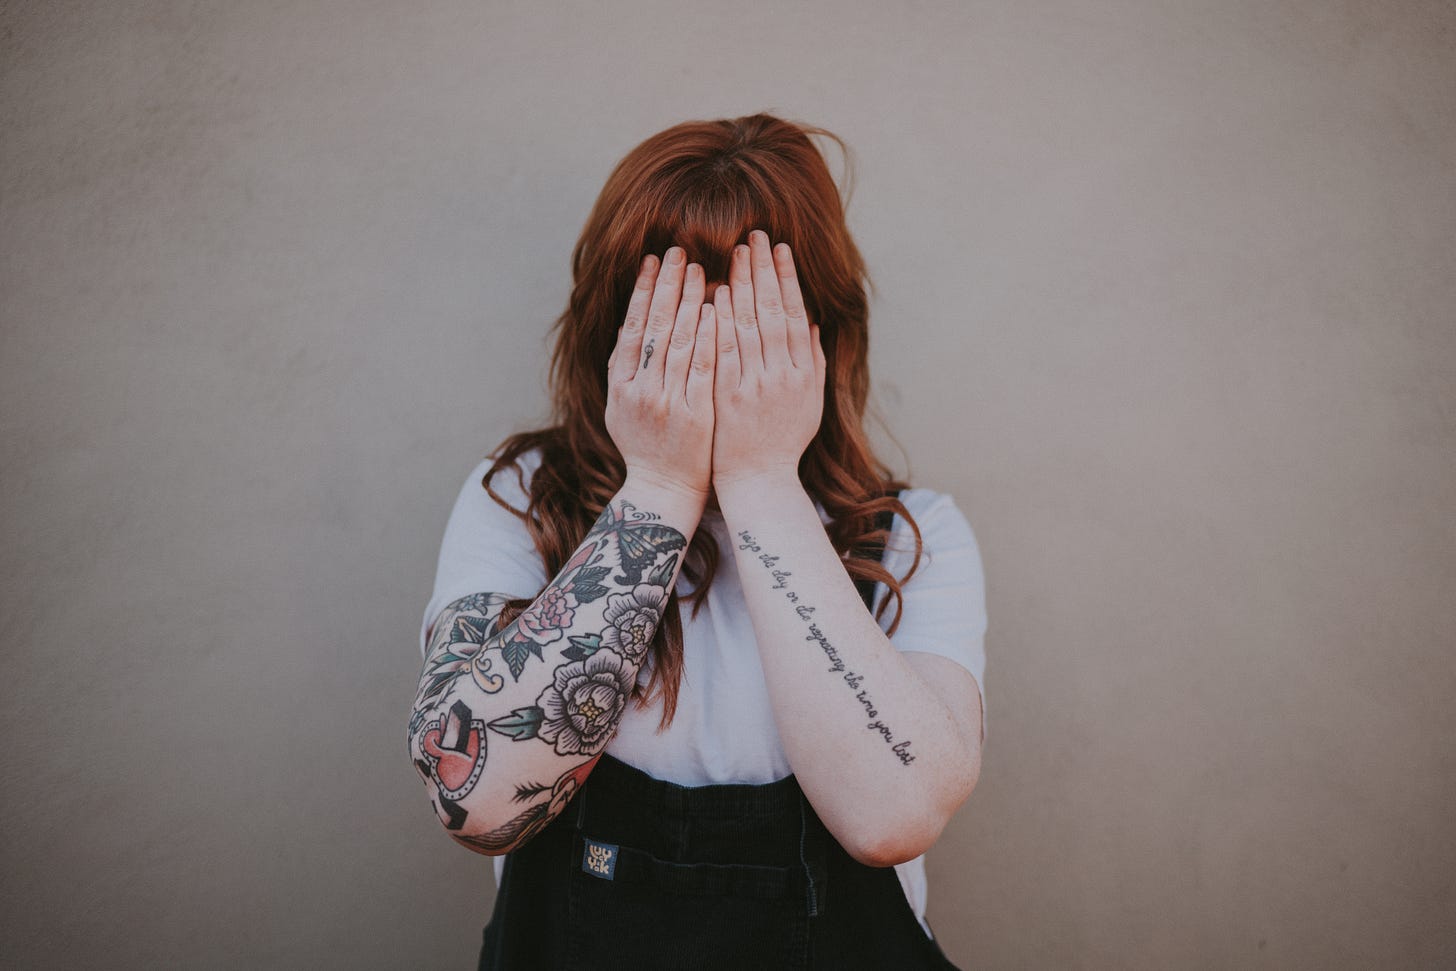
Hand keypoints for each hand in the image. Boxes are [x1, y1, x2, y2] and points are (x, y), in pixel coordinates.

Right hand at [605, 246, 717, 503]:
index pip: (632, 326)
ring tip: (700, 269)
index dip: (642, 291)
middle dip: (667, 285)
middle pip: (655, 327)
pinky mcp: (694, 415)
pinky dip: (708, 337)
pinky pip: (702, 368)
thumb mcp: (621, 406)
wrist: (665, 489)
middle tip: (678, 251)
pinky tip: (715, 310)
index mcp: (620, 385)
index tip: (653, 260)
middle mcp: (640, 390)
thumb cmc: (645, 445)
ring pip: (679, 342)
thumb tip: (631, 322)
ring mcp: (667, 402)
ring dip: (689, 301)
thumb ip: (625, 368)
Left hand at [710, 230, 825, 489]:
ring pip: (750, 326)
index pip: (795, 315)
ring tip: (737, 252)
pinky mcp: (729, 396)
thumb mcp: (809, 401)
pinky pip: (725, 351)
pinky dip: (723, 320)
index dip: (788, 279)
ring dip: (743, 285)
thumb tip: (811, 321)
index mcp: (804, 373)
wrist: (758, 480)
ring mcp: (755, 386)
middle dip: (765, 271)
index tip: (781, 249)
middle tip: (757, 236)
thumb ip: (812, 361)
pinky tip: (718, 293)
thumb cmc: (783, 440)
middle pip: (774, 312)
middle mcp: (783, 376)